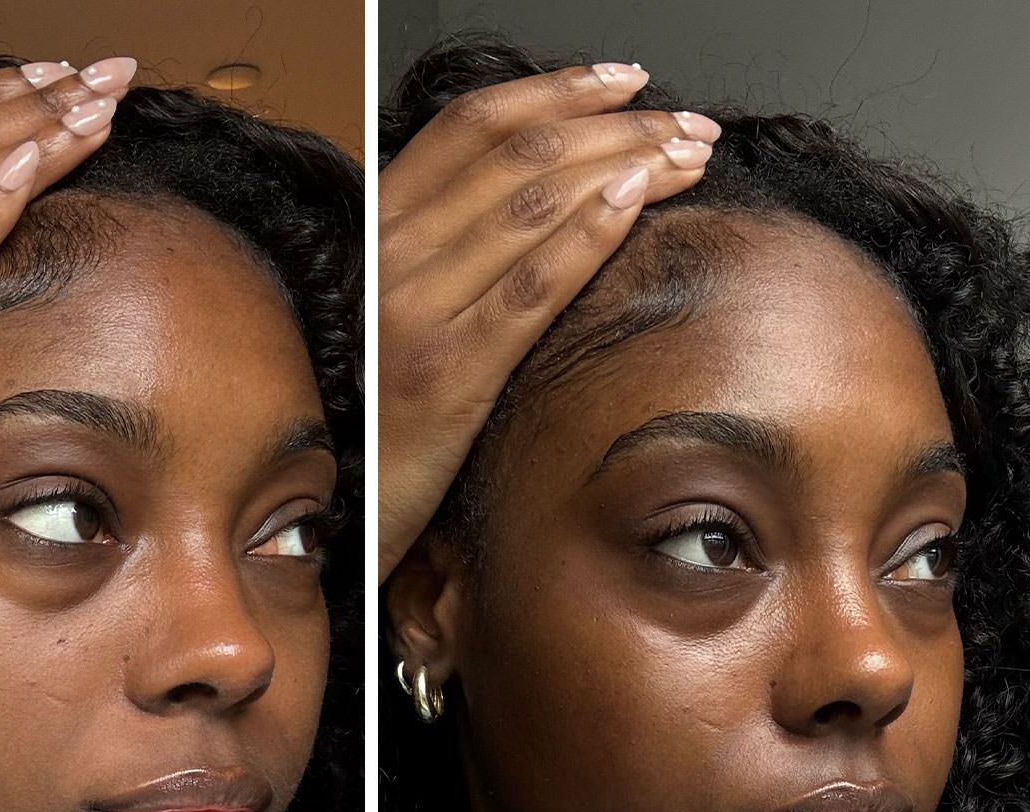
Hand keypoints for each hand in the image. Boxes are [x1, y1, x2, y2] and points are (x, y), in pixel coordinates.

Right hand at [378, 62, 717, 581]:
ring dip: (624, 165)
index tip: (623, 81)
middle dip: (616, 125)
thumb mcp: (389, 318)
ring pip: (531, 207)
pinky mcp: (449, 376)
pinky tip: (637, 203)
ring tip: (688, 154)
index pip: (467, 128)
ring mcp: (414, 315)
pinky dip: (589, 234)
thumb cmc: (373, 417)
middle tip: (687, 121)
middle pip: (515, 156)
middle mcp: (389, 261)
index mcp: (374, 237)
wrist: (340, 511)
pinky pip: (530, 287)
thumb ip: (436, 256)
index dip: (554, 90)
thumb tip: (525, 203)